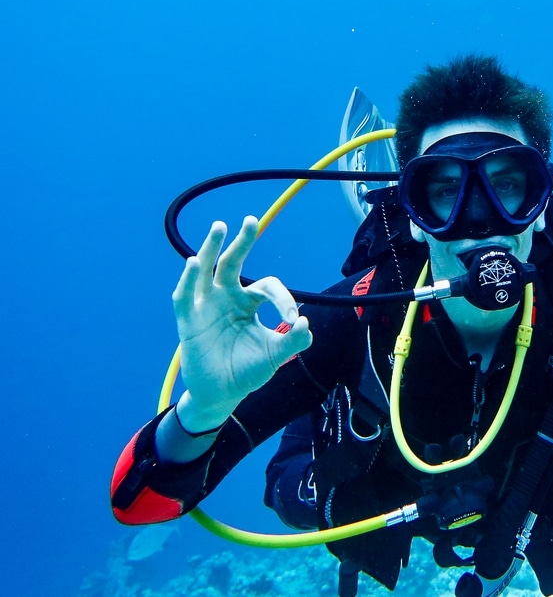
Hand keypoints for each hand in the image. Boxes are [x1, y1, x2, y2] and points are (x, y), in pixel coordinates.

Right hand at [172, 216, 312, 430]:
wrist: (223, 393)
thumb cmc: (248, 369)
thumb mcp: (276, 354)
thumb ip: (293, 340)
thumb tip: (305, 323)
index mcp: (248, 302)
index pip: (267, 286)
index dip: (282, 297)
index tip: (291, 318)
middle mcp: (227, 297)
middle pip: (233, 262)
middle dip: (242, 241)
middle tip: (251, 220)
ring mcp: (206, 306)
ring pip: (207, 270)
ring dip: (211, 248)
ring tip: (220, 227)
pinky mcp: (189, 320)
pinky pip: (185, 295)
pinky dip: (188, 279)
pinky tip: (193, 263)